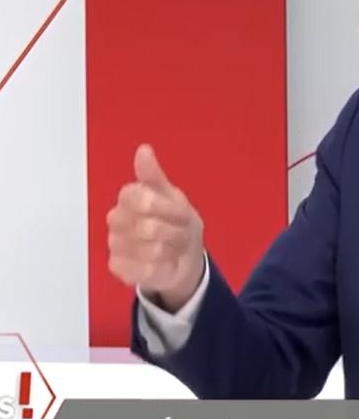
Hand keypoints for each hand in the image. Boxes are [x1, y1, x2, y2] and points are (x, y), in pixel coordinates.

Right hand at [107, 144, 205, 311]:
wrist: (183, 256)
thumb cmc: (176, 222)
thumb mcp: (173, 196)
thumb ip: (154, 175)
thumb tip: (143, 149)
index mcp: (128, 198)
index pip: (137, 197)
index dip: (165, 208)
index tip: (180, 212)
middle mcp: (116, 220)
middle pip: (147, 226)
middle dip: (175, 231)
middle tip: (181, 232)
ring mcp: (115, 245)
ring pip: (149, 249)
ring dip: (173, 249)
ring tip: (175, 247)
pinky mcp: (118, 268)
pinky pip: (144, 269)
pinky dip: (163, 267)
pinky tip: (164, 263)